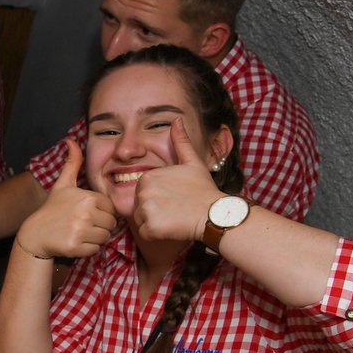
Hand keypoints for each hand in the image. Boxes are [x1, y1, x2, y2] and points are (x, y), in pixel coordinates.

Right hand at [15, 141, 115, 259]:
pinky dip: (87, 249)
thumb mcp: (63, 185)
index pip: (110, 209)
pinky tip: (75, 242)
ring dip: (94, 238)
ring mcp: (81, 231)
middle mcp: (85, 213)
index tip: (86, 213)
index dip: (100, 212)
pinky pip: (96, 249)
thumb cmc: (52, 209)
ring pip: (104, 237)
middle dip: (99, 226)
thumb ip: (72, 163)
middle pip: (110, 224)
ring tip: (79, 233)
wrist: (34, 234)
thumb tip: (71, 141)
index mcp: (87, 197)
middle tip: (82, 225)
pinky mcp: (76, 246)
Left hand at [131, 118, 221, 243]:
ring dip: (154, 221)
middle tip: (175, 207)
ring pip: (140, 219)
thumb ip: (180, 142)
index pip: (143, 190)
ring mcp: (145, 211)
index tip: (174, 196)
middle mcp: (143, 192)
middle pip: (139, 204)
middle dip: (154, 208)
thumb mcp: (192, 162)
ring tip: (174, 216)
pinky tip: (171, 227)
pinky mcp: (149, 228)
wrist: (214, 213)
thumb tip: (176, 119)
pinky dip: (156, 233)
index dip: (158, 195)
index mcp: (147, 177)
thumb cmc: (203, 189)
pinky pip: (145, 232)